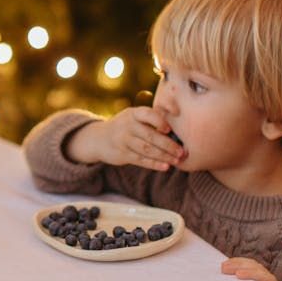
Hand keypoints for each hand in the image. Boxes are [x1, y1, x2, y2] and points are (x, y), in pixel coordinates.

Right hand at [66, 106, 185, 169]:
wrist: (99, 138)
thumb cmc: (126, 126)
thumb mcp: (134, 117)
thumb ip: (152, 117)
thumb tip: (177, 119)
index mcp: (133, 113)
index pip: (147, 114)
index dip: (159, 121)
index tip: (169, 129)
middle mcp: (127, 125)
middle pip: (150, 135)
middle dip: (168, 145)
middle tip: (181, 152)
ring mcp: (123, 140)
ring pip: (146, 149)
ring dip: (164, 156)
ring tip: (177, 160)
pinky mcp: (122, 154)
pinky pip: (141, 160)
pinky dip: (154, 164)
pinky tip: (165, 167)